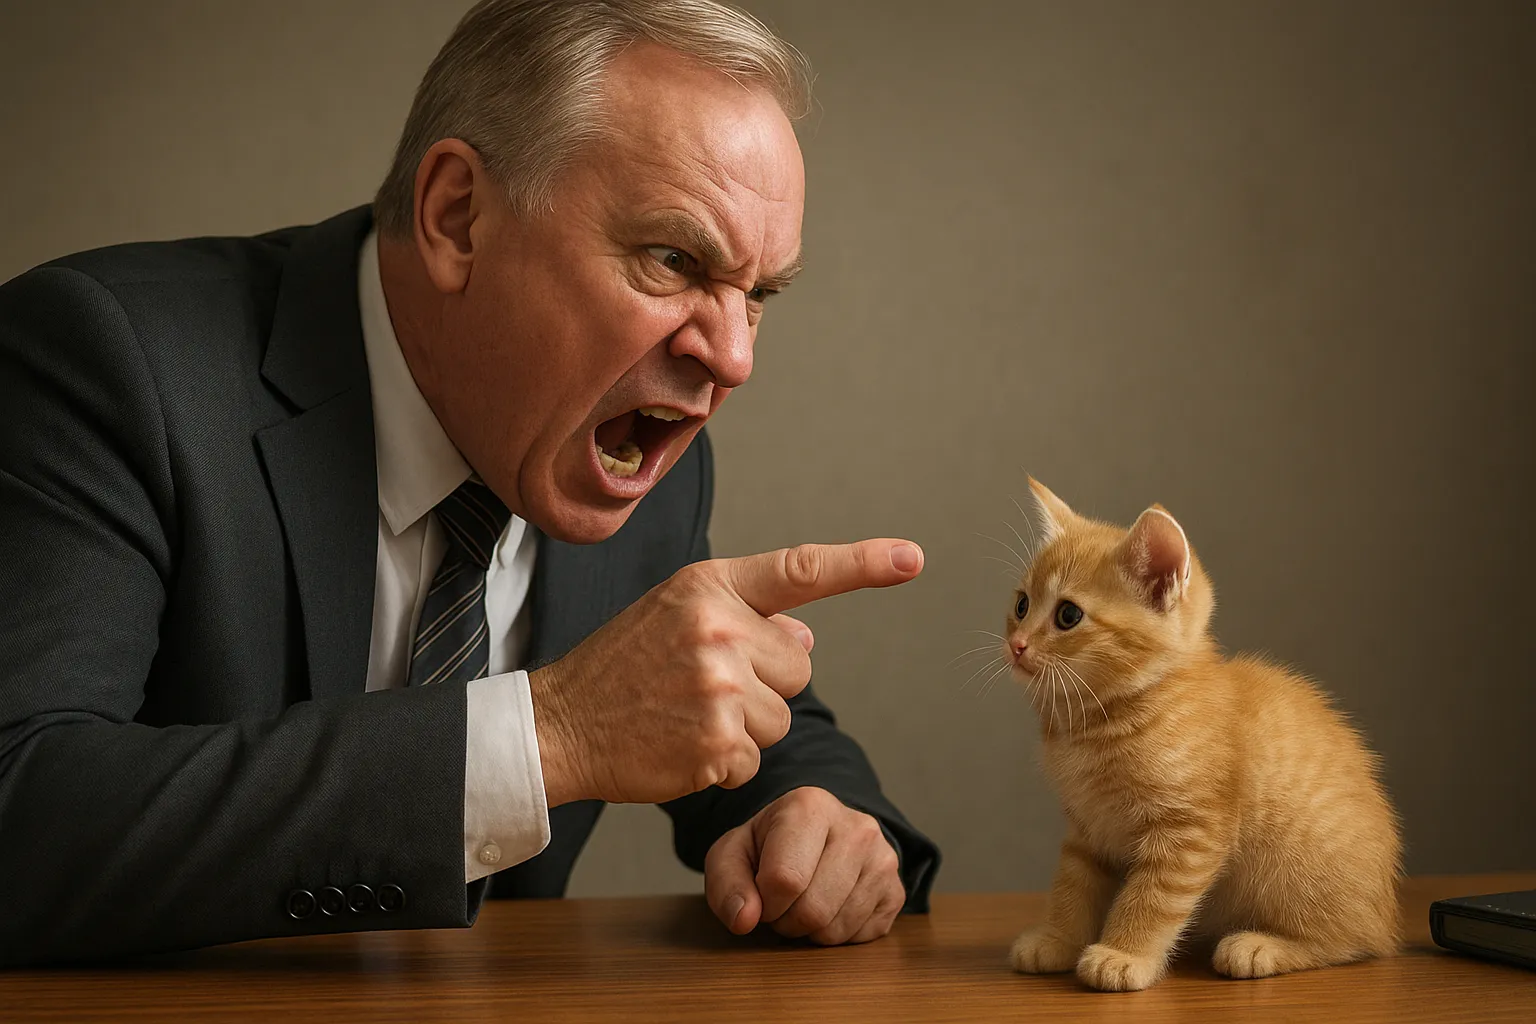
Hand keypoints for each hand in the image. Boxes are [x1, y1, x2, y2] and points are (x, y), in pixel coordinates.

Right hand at [528, 540, 922, 805]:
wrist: (560, 724)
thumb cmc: (622, 667)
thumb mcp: (675, 615)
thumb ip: (743, 616)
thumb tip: (806, 637)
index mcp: (710, 586)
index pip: (801, 570)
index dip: (863, 564)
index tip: (913, 559)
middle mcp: (719, 628)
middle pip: (800, 668)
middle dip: (764, 684)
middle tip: (700, 687)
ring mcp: (720, 687)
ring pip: (782, 718)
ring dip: (745, 729)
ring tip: (685, 717)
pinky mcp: (719, 743)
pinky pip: (756, 759)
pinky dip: (726, 764)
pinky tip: (681, 747)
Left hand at [704, 787, 905, 944]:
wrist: (813, 837)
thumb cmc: (768, 846)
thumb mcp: (731, 855)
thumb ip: (727, 885)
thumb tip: (745, 919)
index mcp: (811, 806)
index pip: (785, 880)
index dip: (764, 903)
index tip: (760, 892)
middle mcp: (857, 826)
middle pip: (813, 910)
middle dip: (786, 921)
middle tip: (782, 904)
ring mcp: (884, 858)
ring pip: (837, 928)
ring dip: (810, 931)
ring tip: (804, 902)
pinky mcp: (896, 890)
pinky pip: (861, 937)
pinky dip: (837, 935)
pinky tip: (830, 907)